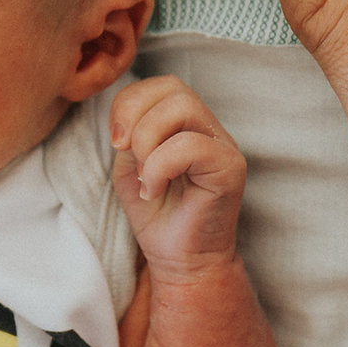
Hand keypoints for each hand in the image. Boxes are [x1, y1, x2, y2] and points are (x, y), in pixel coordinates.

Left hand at [109, 75, 247, 278]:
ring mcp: (224, 146)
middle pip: (173, 87)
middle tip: (125, 153)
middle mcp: (210, 129)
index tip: (115, 142)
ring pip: (183, 108)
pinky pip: (191, 145)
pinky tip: (155, 190)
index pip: (161, 85)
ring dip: (148, 141)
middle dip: (135, 116)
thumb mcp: (130, 167)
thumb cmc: (158, 216)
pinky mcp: (231, 168)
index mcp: (187, 124)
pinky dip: (160, 166)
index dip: (128, 103)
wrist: (180, 261)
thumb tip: (128, 121)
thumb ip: (129, 135)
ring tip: (146, 176)